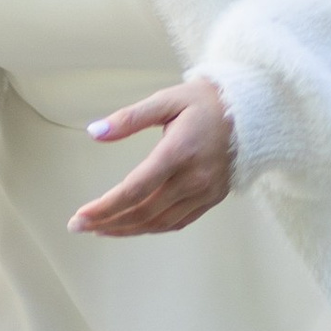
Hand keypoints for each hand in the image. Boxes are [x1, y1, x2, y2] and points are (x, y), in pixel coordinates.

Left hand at [70, 78, 235, 238]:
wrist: (250, 111)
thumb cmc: (204, 102)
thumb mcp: (165, 100)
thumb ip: (129, 118)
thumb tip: (94, 132)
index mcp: (179, 152)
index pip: (135, 189)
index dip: (105, 207)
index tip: (80, 216)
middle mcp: (194, 178)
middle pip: (143, 211)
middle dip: (108, 222)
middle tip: (79, 226)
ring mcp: (206, 191)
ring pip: (159, 222)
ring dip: (127, 230)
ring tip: (100, 229)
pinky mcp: (213, 198)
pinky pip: (178, 222)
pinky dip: (152, 228)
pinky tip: (132, 226)